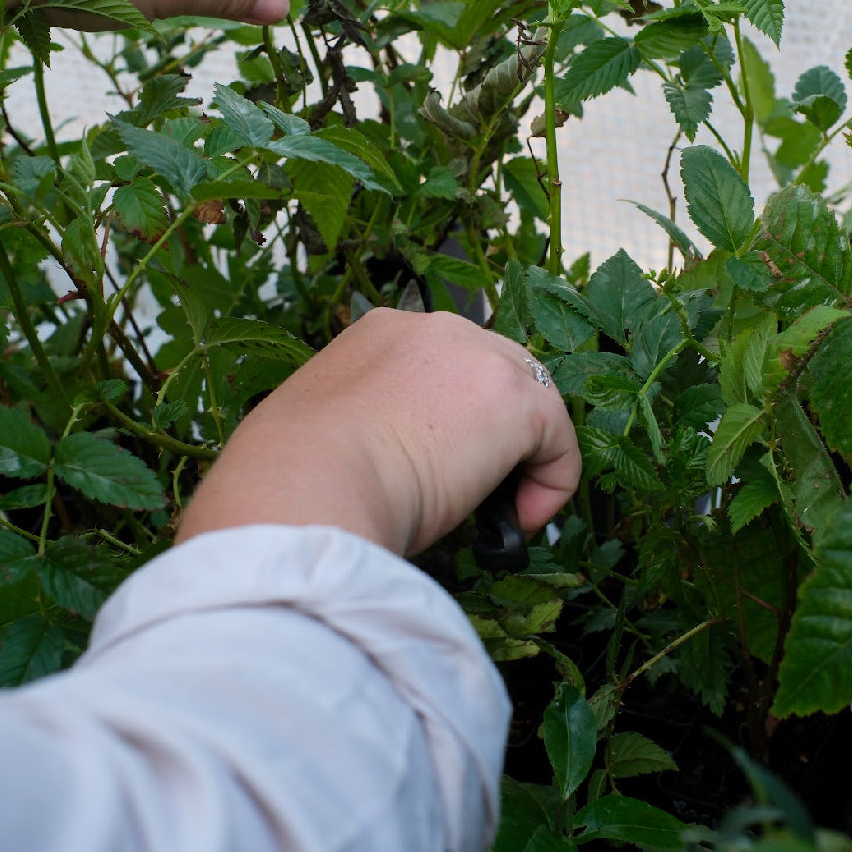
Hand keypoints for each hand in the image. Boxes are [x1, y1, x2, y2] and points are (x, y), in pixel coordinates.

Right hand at [176, 310, 581, 558]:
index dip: (449, 421)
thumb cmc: (292, 480)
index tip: (434, 469)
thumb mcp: (321, 432)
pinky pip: (558, 442)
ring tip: (496, 512)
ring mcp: (478, 358)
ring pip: (529, 403)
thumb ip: (358, 429)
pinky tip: (515, 521)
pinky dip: (548, 485)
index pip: (439, 366)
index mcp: (377, 334)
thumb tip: (376, 465)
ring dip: (520, 457)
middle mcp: (433, 330)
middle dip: (493, 431)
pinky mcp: (514, 400)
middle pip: (494, 373)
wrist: (305, 488)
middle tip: (471, 491)